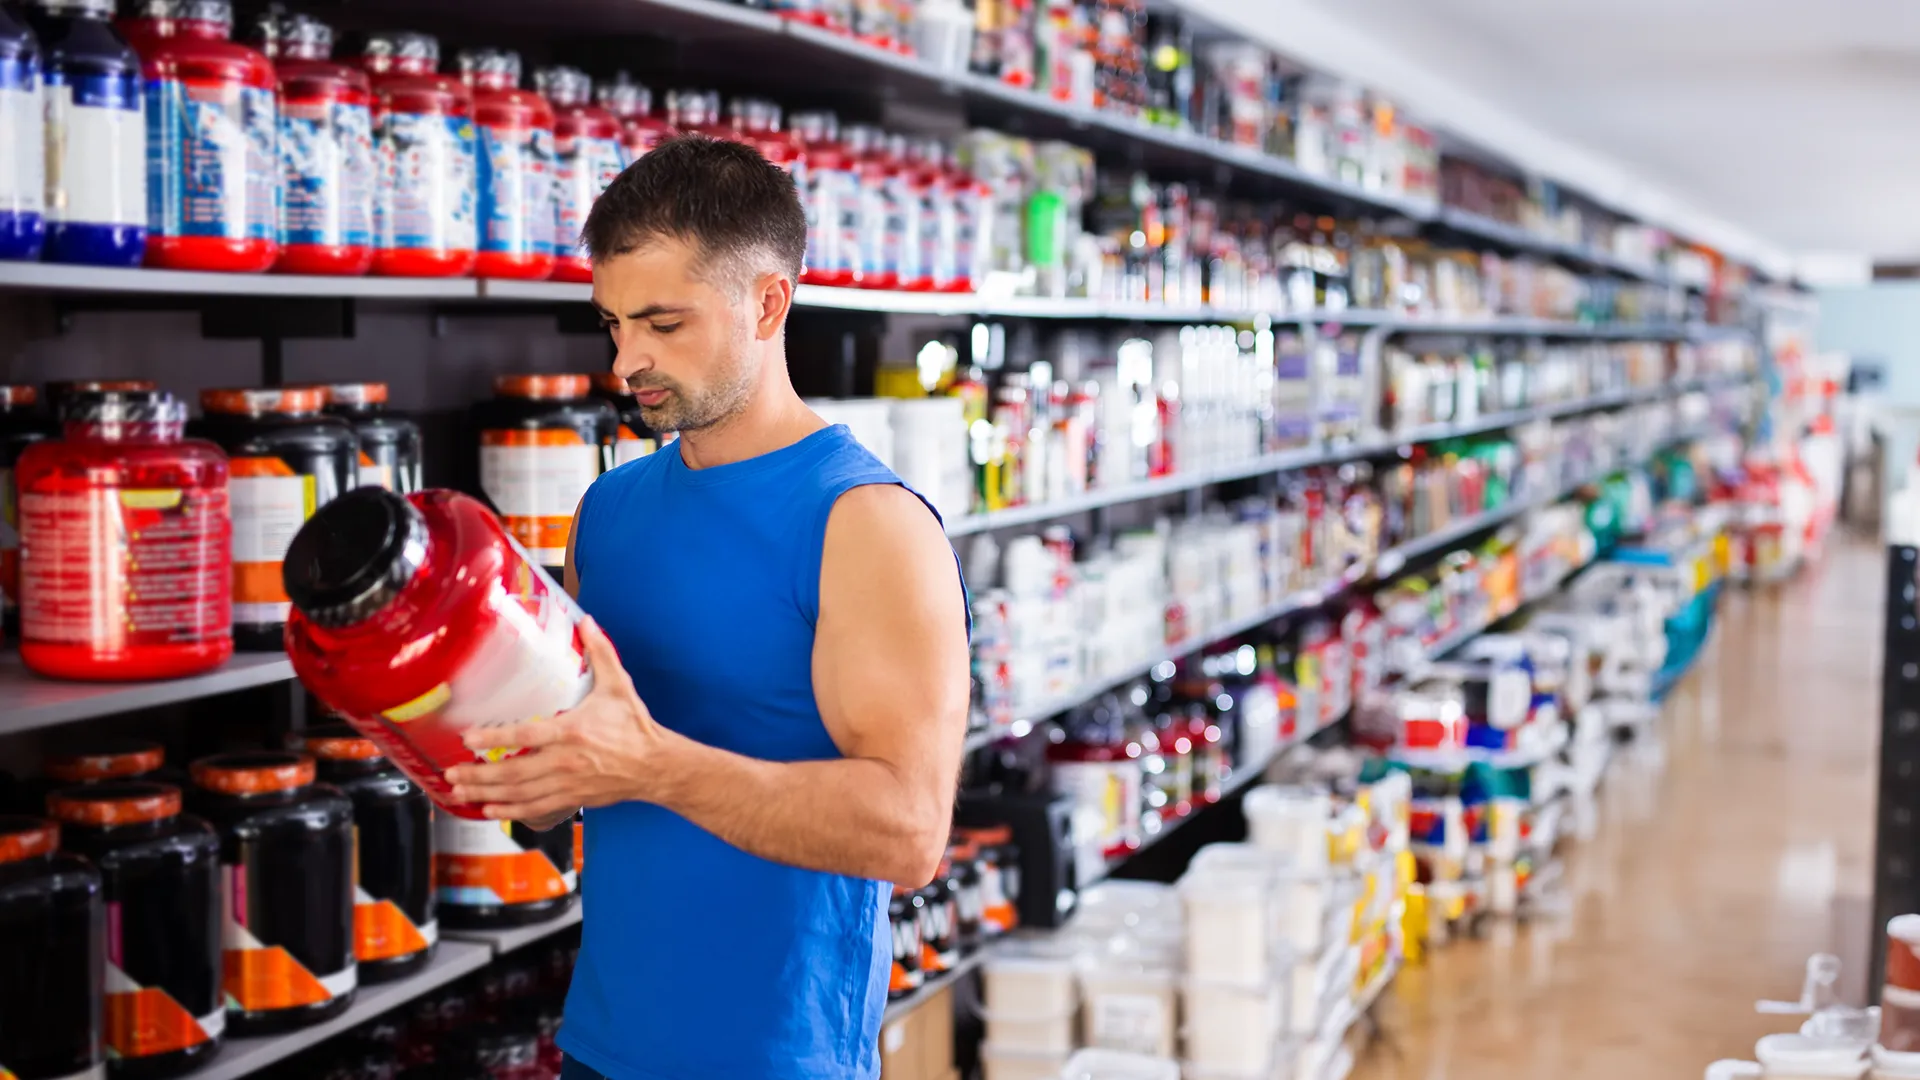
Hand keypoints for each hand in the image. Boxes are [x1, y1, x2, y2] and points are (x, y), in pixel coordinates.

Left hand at [445, 617, 673, 822]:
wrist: (655, 765)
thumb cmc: (635, 726)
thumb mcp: (619, 685)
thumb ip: (601, 653)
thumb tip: (588, 622)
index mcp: (572, 731)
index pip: (525, 735)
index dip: (494, 737)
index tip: (468, 738)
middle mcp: (565, 761)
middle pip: (513, 772)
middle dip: (478, 774)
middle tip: (451, 772)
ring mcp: (566, 783)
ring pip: (518, 793)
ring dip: (486, 793)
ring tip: (459, 790)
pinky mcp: (571, 798)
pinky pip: (534, 808)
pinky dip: (509, 810)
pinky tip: (489, 808)